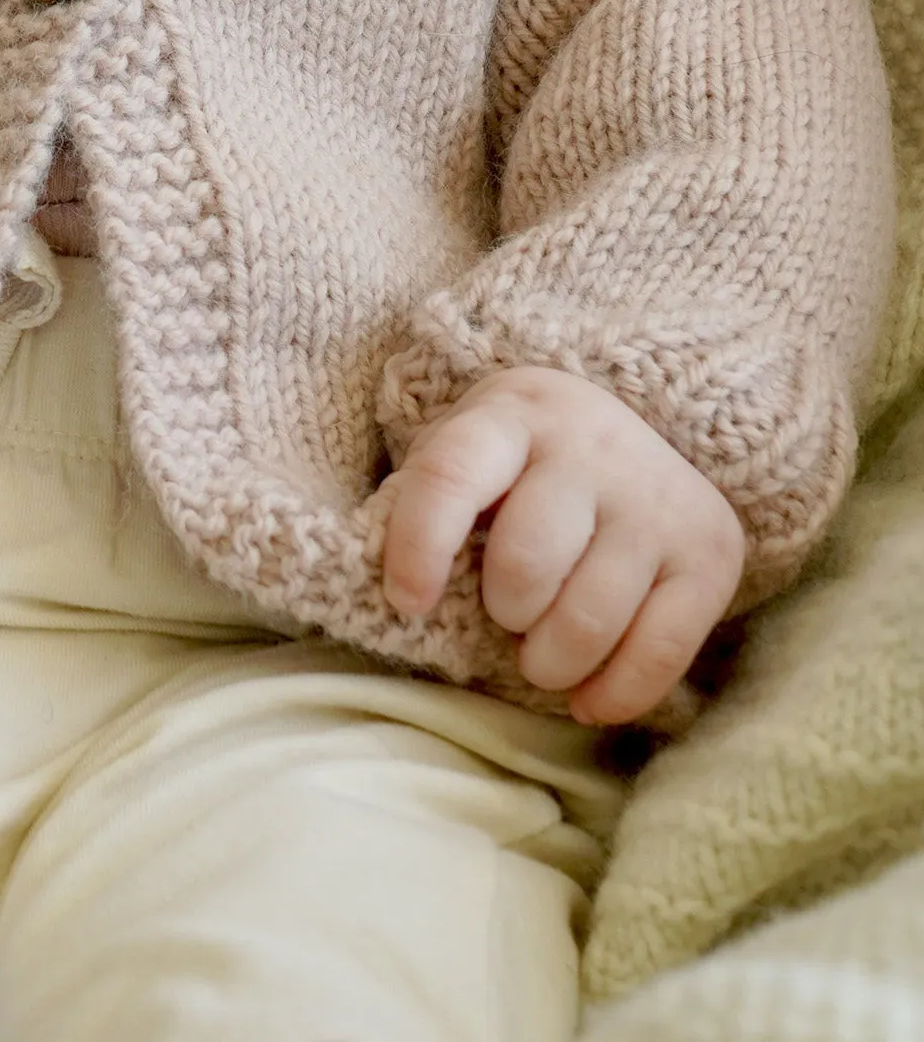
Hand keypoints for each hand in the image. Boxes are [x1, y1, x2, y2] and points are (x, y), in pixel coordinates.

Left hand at [381, 365, 744, 723]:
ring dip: (549, 662)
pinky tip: (586, 698)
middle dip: (504, 611)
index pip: (453, 473)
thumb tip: (400, 595)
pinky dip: (613, 695)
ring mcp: (658, 495)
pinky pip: (659, 654)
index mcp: (513, 413)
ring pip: (588, 620)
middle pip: (526, 563)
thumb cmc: (522, 467)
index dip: (420, 544)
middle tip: (508, 613)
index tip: (408, 603)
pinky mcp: (711, 549)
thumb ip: (426, 506)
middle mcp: (591, 444)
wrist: (636, 435)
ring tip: (541, 653)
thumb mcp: (469, 457)